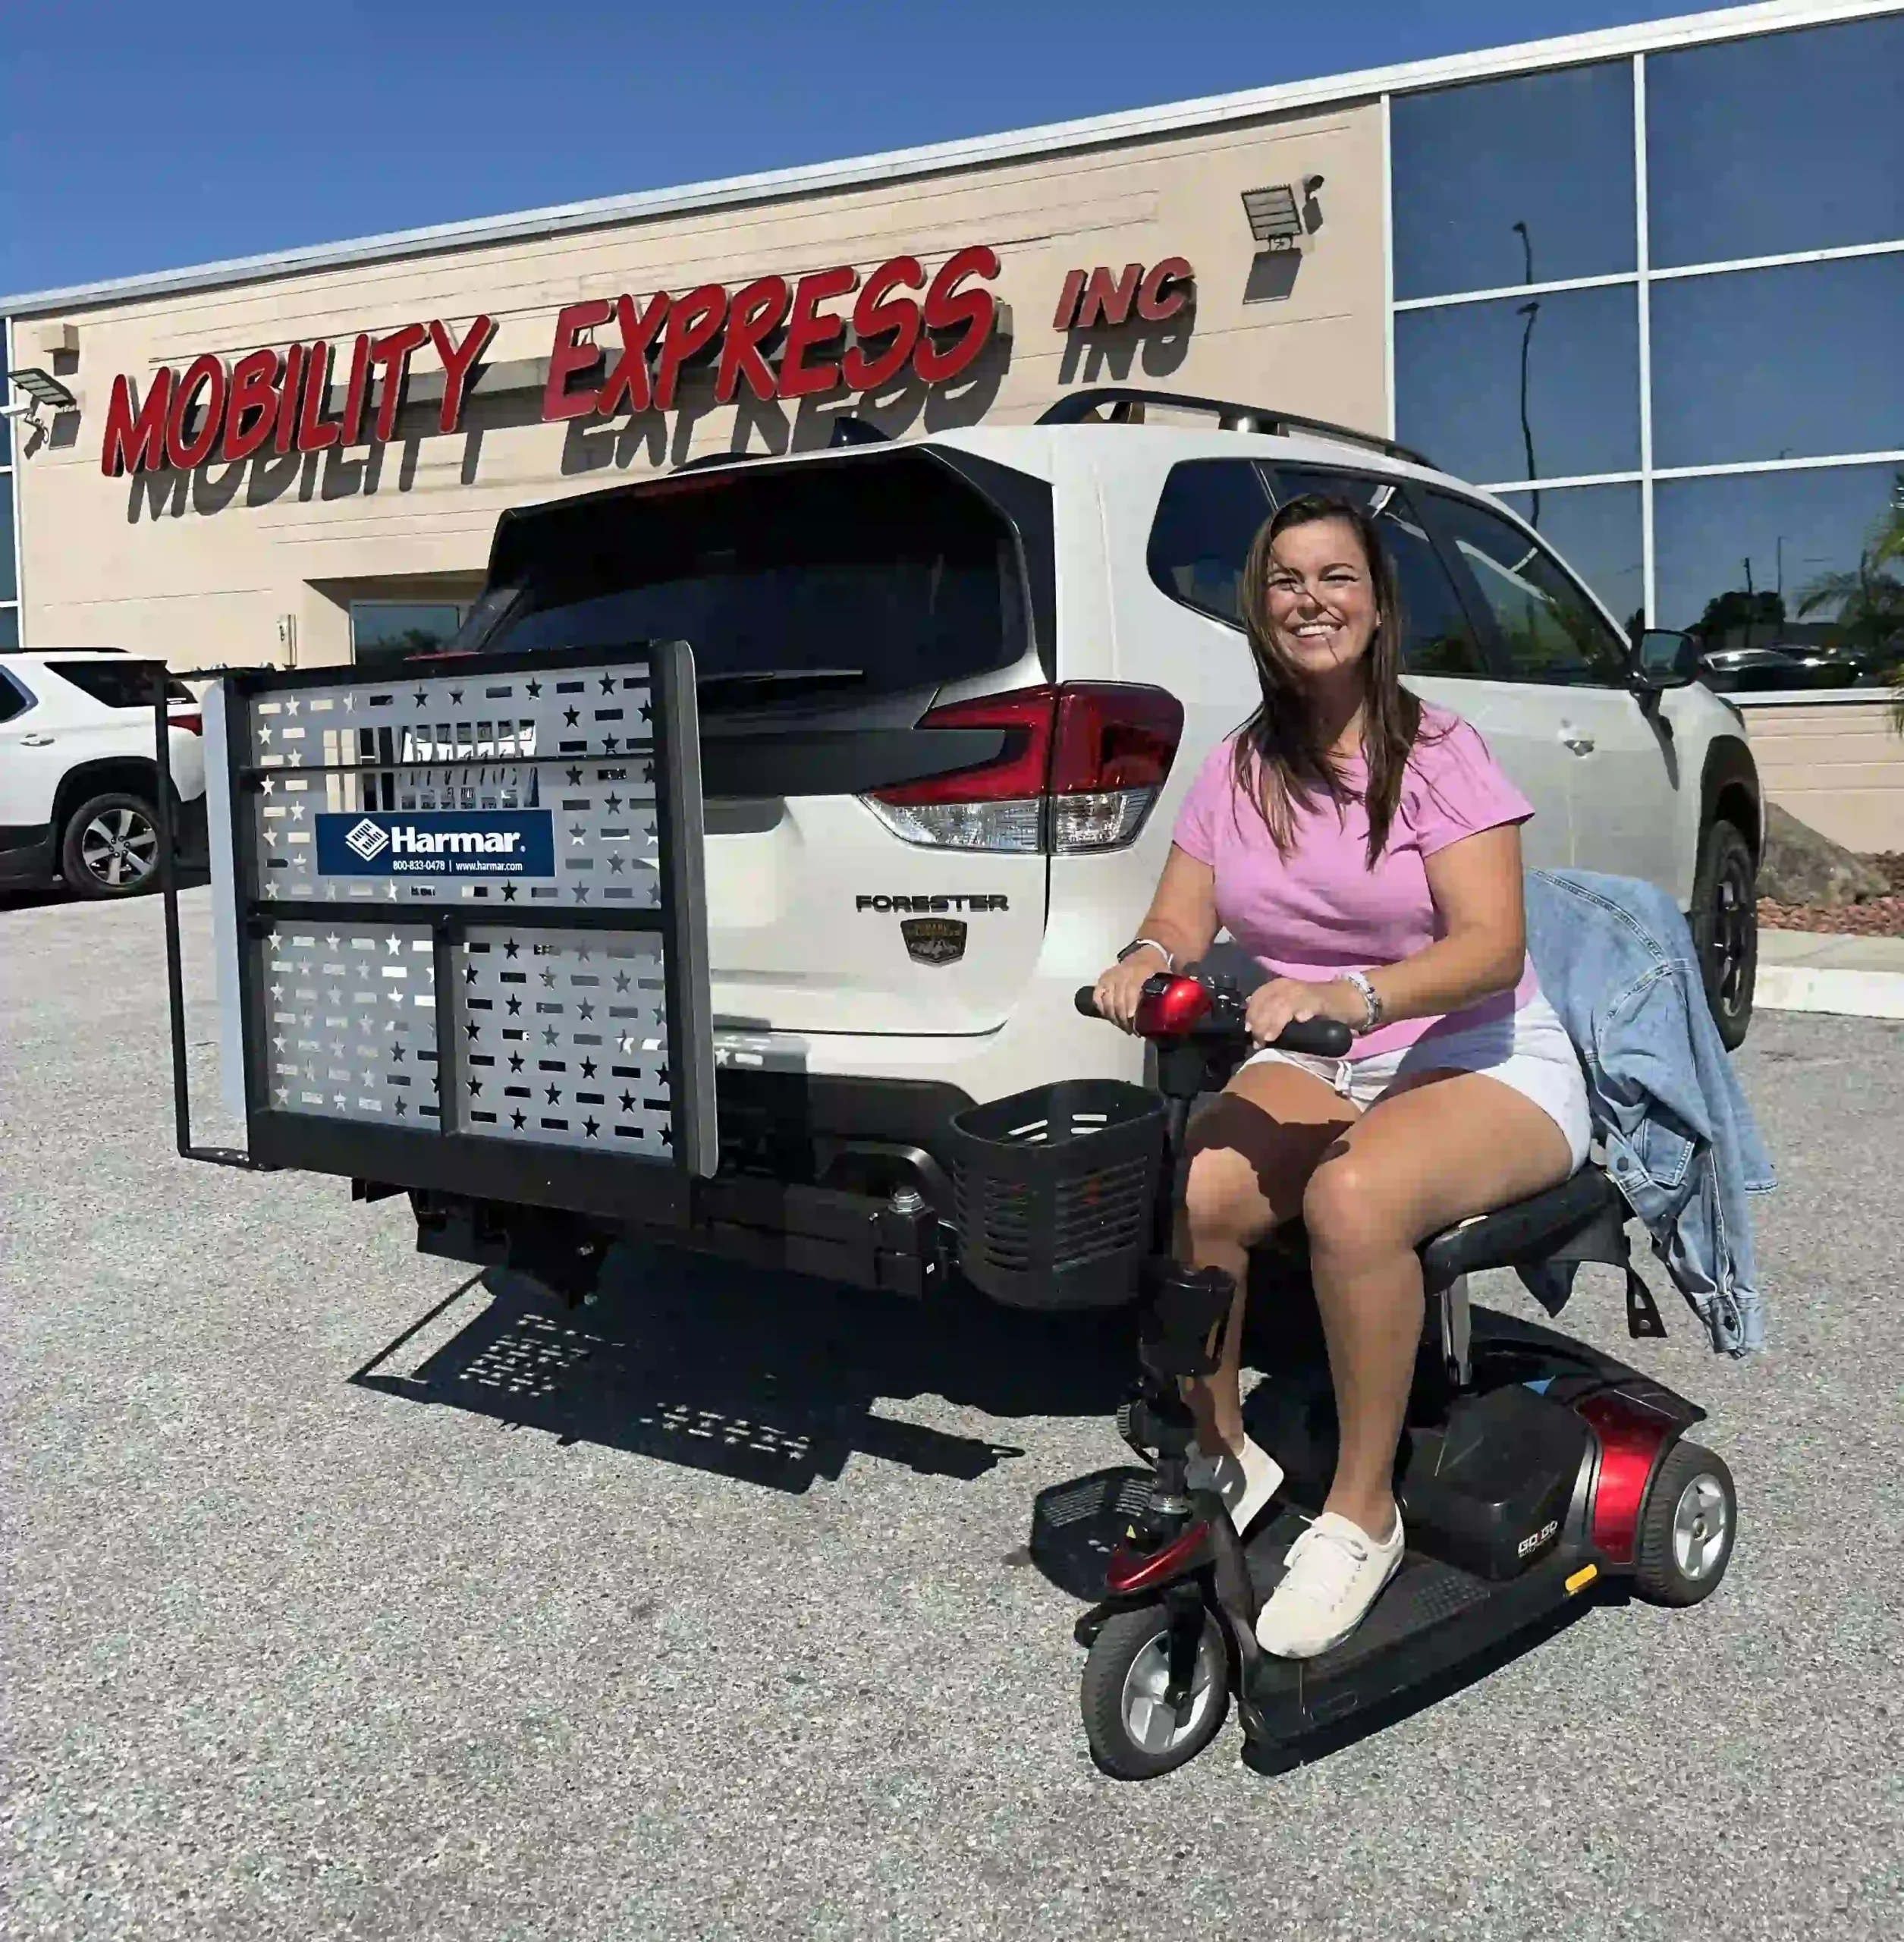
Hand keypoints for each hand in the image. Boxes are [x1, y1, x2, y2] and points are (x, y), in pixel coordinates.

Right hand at [1089, 947, 1166, 1031]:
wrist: (1145, 953)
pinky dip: (1101, 1008)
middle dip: (1123, 1019)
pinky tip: (1110, 1017)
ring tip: (1123, 1026)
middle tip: (1131, 1030)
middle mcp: (1122, 973)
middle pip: (1118, 1000)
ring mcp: (1111, 976)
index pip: (1131, 990)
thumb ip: (1169, 990)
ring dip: (1114, 1017)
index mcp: (1139, 972)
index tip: (1132, 1019)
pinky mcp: (1103, 979)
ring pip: (1107, 1001)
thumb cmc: (1157, 968)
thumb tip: (1176, 1007)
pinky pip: (1097, 996)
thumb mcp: (1166, 975)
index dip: (1130, 1006)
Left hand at [1244, 976, 1366, 1047]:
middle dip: (1261, 1023)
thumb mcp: (1289, 1008)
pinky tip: (1300, 1020)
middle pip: (1267, 1003)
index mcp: (1278, 986)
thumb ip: (1272, 1014)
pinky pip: (1307, 1004)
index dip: (1251, 1015)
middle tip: (1259, 1042)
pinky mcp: (1320, 999)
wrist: (1347, 1000)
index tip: (1248, 1032)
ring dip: (1275, 1022)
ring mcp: (1304, 992)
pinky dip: (1302, 1011)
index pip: (1258, 998)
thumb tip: (1251, 1030)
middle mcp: (1288, 986)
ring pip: (1283, 1004)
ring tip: (1270, 1038)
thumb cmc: (1315, 1008)